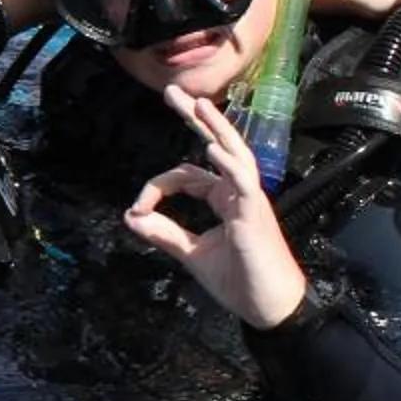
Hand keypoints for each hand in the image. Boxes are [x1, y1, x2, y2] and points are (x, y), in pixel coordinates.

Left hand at [123, 88, 311, 328]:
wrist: (270, 308)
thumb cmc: (240, 281)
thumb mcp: (192, 254)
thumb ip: (164, 234)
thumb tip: (130, 217)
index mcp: (225, 199)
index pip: (188, 175)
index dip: (157, 186)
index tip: (136, 209)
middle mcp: (238, 193)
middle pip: (217, 146)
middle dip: (195, 119)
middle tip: (172, 92)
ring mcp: (249, 201)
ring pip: (234, 155)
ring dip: (216, 128)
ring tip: (198, 105)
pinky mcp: (255, 215)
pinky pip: (243, 182)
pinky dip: (228, 164)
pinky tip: (212, 148)